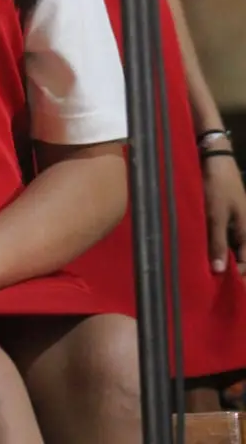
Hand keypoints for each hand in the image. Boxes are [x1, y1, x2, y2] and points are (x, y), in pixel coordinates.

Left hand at [202, 153, 245, 276]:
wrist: (215, 156)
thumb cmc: (218, 185)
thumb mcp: (216, 214)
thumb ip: (218, 241)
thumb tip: (219, 271)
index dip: (238, 276)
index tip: (223, 290)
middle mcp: (244, 227)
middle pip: (241, 254)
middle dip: (229, 268)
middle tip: (213, 283)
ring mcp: (235, 219)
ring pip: (232, 245)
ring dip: (222, 255)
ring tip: (206, 270)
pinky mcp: (225, 212)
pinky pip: (223, 233)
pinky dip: (217, 243)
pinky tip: (204, 248)